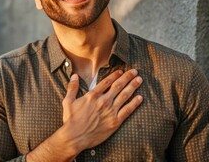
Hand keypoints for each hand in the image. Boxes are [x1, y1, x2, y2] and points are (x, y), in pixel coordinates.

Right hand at [26, 69, 142, 161]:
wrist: (74, 137)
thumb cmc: (70, 120)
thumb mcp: (68, 101)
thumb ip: (72, 88)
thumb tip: (74, 76)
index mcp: (92, 95)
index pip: (107, 82)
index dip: (115, 75)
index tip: (121, 71)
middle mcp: (103, 101)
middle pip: (118, 86)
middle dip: (127, 77)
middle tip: (135, 72)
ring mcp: (110, 111)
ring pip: (125, 96)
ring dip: (133, 86)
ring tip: (139, 80)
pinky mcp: (115, 122)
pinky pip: (127, 110)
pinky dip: (134, 103)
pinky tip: (140, 98)